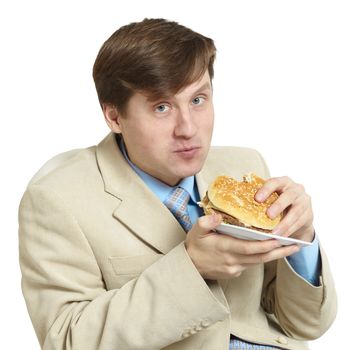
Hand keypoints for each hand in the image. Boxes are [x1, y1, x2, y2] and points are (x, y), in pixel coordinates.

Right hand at [185, 214, 299, 279]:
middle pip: (260, 257)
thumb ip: (206, 222)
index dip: (267, 245)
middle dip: (279, 251)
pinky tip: (271, 251)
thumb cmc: (194, 246)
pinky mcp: (235, 273)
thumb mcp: (196, 231)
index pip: (250, 247)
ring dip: (275, 256)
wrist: (189, 266)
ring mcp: (234, 269)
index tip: (281, 239)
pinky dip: (263, 258)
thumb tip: (217, 216)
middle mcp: (233, 261)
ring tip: (289, 248)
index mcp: (225, 248)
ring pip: (259, 262)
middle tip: (296, 245)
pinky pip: (252, 264)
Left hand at [255, 176, 314, 241]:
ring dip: (284, 223)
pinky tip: (281, 236)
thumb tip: (237, 200)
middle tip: (268, 215)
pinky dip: (289, 230)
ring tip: (274, 232)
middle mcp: (295, 189)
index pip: (274, 182)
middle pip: (288, 196)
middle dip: (278, 206)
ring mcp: (304, 201)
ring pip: (296, 212)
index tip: (257, 199)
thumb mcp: (270, 197)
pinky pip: (299, 222)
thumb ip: (259, 198)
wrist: (297, 213)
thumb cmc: (277, 203)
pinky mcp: (309, 214)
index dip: (266, 190)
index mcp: (283, 182)